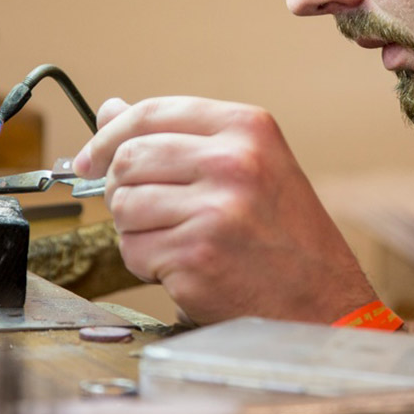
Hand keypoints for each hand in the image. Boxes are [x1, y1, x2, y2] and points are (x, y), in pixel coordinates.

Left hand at [74, 97, 378, 324]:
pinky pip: (134, 251)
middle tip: (150, 213)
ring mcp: (214, 211)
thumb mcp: (248, 167)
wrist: (323, 304)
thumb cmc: (285, 237)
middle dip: (124, 190)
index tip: (89, 159)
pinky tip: (186, 268)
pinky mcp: (196, 257)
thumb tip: (109, 109)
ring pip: (124, 207)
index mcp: (247, 129)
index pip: (152, 112)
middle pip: (128, 159)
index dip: (108, 135)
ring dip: (138, 230)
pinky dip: (148, 265)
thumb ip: (180, 137)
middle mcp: (233, 162)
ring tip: (179, 241)